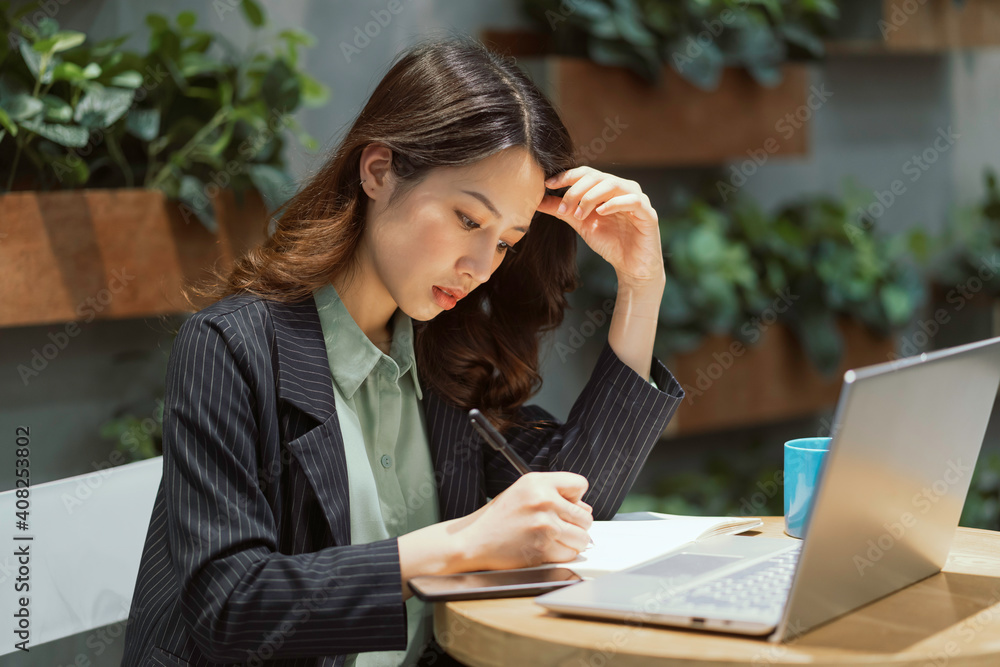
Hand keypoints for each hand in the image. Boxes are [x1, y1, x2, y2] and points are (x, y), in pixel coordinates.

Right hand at [459, 471, 593, 570]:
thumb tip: (585, 508)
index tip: (568, 504)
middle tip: (560, 526)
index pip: (580, 484)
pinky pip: (570, 554)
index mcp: (538, 482)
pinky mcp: (543, 549)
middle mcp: (544, 501)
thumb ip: (554, 492)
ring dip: (572, 541)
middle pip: (585, 516)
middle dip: (577, 524)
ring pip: (582, 538)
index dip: (576, 497)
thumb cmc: (499, 517)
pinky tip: (547, 548)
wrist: (474, 540)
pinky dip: (562, 554)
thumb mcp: (524, 490)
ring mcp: (544, 526)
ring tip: (555, 538)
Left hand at [537, 166, 664, 288]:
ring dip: (591, 197)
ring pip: (613, 184)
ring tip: (579, 214)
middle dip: (576, 191)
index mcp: (608, 188)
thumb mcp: (580, 223)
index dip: (567, 176)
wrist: (631, 267)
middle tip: (563, 209)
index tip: (548, 184)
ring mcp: (638, 199)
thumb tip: (538, 200)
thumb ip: (562, 210)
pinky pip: (632, 200)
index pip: (587, 173)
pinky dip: (614, 203)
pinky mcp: (648, 213)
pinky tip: (600, 212)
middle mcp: (623, 188)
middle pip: (597, 177)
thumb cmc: (609, 242)